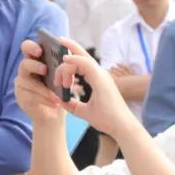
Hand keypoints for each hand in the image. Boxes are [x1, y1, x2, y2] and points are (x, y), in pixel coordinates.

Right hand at [14, 40, 69, 125]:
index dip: (31, 47)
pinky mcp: (21, 96)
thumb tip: (66, 60)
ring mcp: (21, 83)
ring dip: (44, 89)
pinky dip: (45, 100)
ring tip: (57, 95)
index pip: (27, 47)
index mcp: (35, 59)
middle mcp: (25, 69)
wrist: (53, 113)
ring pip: (28, 82)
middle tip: (45, 69)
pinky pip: (31, 96)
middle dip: (34, 65)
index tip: (40, 51)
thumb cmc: (58, 91)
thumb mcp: (63, 77)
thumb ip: (63, 67)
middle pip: (24, 62)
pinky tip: (55, 104)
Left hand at [16, 39, 138, 139]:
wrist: (120, 128)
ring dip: (65, 68)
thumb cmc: (107, 120)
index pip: (82, 62)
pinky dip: (74, 60)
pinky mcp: (101, 79)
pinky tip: (64, 59)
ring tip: (61, 83)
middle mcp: (100, 74)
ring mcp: (101, 75)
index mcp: (97, 79)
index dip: (70, 59)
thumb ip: (73, 104)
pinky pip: (85, 63)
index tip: (57, 66)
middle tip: (55, 47)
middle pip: (81, 55)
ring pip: (80, 59)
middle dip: (67, 48)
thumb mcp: (84, 111)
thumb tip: (61, 100)